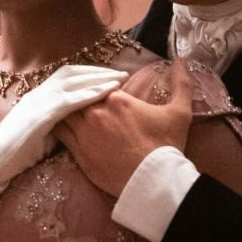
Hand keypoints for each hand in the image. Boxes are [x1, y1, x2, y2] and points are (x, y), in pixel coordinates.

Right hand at [0, 64, 128, 182]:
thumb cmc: (17, 153)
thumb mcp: (41, 132)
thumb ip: (58, 123)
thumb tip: (79, 123)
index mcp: (38, 95)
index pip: (67, 76)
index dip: (89, 73)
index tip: (109, 75)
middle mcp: (39, 93)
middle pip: (73, 73)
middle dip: (99, 72)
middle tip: (122, 73)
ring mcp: (39, 101)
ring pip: (74, 82)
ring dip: (99, 78)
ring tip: (120, 79)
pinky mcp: (42, 114)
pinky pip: (71, 99)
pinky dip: (91, 93)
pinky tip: (107, 92)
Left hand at [56, 59, 193, 196]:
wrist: (154, 181)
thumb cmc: (167, 145)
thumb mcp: (180, 112)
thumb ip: (181, 83)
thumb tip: (181, 60)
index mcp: (117, 99)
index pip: (99, 84)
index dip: (99, 85)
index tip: (102, 88)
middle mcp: (96, 113)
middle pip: (79, 96)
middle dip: (80, 96)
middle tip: (80, 96)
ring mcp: (84, 134)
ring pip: (65, 113)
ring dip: (66, 110)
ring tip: (66, 109)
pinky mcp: (79, 154)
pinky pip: (60, 134)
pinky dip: (59, 127)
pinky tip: (59, 125)